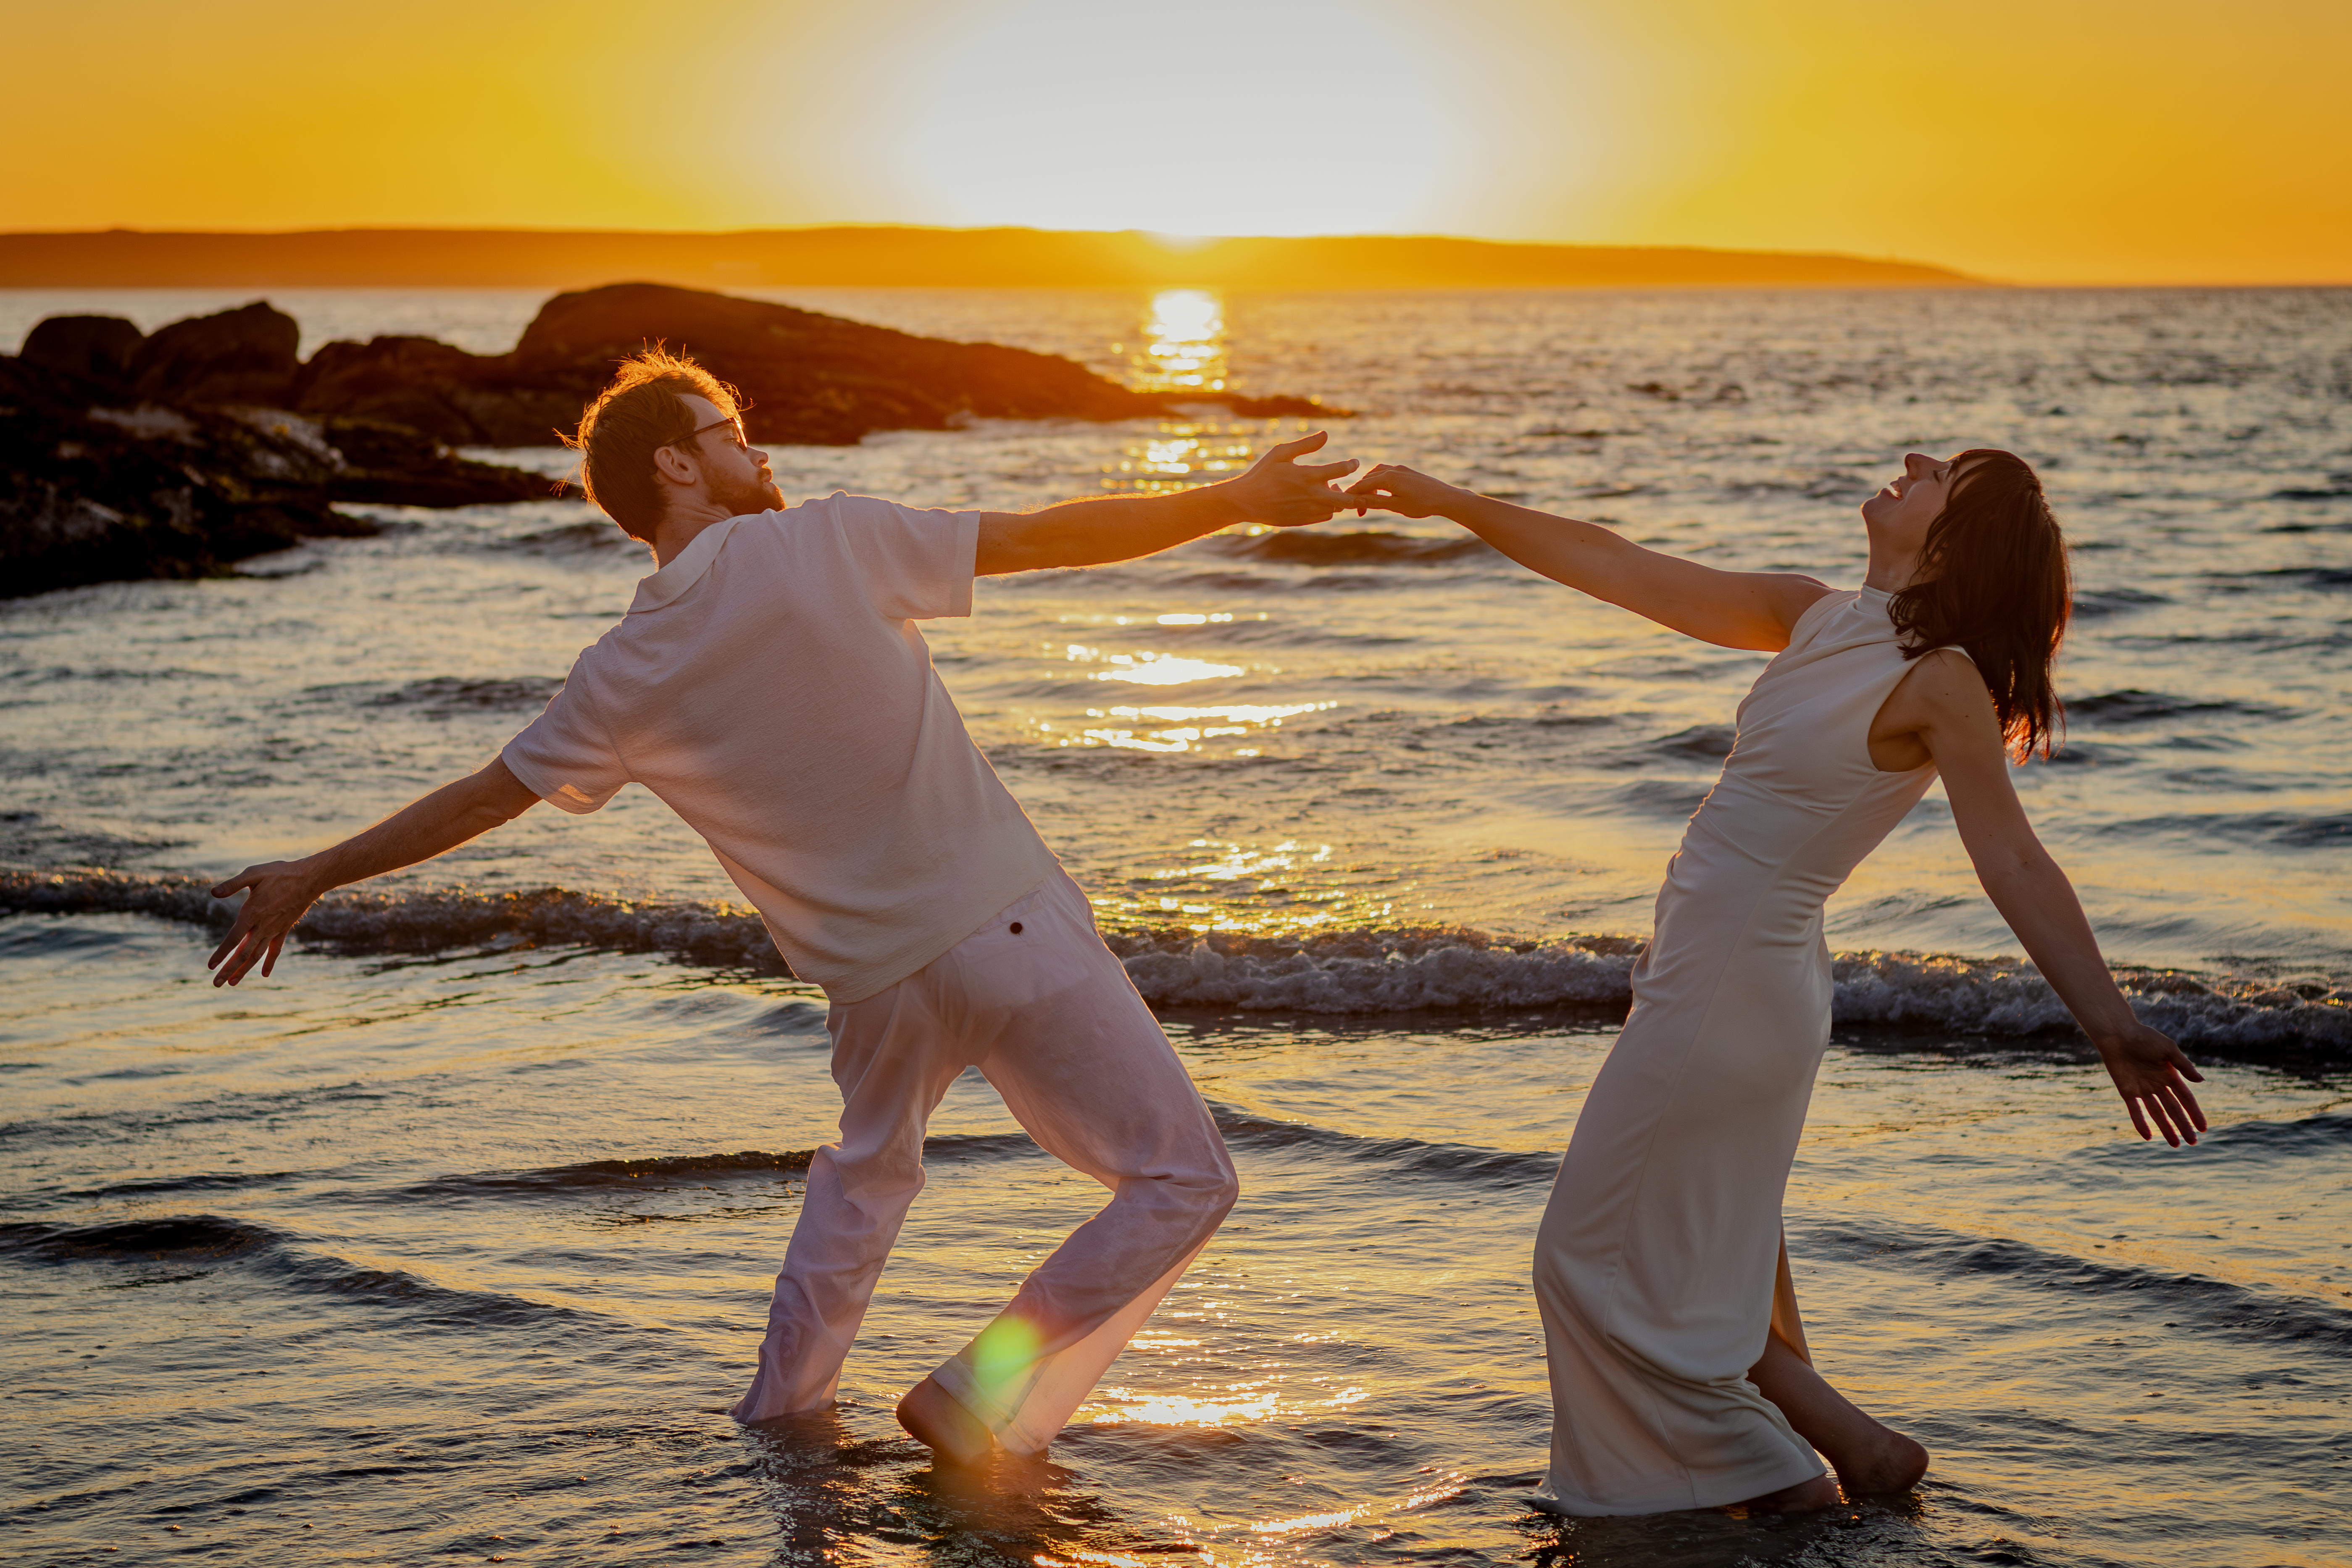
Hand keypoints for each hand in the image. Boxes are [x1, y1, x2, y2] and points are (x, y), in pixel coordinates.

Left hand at [207, 858, 325, 986]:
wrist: (309, 879)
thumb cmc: (279, 873)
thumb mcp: (253, 874)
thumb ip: (232, 884)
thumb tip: (213, 893)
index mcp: (252, 913)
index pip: (233, 939)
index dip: (221, 953)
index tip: (211, 966)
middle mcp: (262, 926)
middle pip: (243, 953)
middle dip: (229, 969)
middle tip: (216, 983)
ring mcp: (274, 930)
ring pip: (257, 955)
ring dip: (244, 970)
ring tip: (232, 983)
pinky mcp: (283, 929)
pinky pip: (275, 950)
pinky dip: (269, 962)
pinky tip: (264, 974)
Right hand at [1217, 431, 1357, 527]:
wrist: (1248, 501)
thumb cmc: (1263, 474)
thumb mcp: (1281, 453)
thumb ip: (1305, 444)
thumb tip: (1325, 434)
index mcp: (1308, 476)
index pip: (1341, 470)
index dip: (1351, 465)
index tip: (1354, 463)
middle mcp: (1313, 496)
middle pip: (1347, 498)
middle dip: (1358, 493)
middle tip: (1361, 486)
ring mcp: (1309, 510)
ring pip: (1337, 508)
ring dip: (1340, 498)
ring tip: (1333, 488)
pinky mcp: (1305, 520)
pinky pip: (1326, 516)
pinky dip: (1329, 508)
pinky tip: (1322, 499)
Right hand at [1342, 463, 1461, 519]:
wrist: (1445, 498)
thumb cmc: (1422, 504)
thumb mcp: (1396, 506)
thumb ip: (1375, 502)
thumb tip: (1356, 501)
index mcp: (1388, 478)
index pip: (1363, 485)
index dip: (1352, 495)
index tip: (1346, 506)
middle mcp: (1393, 470)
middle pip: (1368, 478)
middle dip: (1361, 493)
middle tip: (1360, 510)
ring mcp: (1401, 469)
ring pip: (1377, 474)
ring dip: (1370, 486)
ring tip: (1369, 501)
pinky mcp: (1407, 472)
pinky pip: (1387, 473)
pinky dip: (1380, 482)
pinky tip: (1382, 493)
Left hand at [2092, 1021, 2206, 1145]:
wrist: (2117, 1033)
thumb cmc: (2143, 1037)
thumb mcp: (2168, 1049)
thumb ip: (2184, 1065)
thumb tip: (2201, 1080)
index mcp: (2170, 1075)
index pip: (2186, 1099)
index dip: (2195, 1113)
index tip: (2203, 1128)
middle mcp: (2157, 1085)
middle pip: (2174, 1110)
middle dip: (2184, 1126)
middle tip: (2193, 1142)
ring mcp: (2142, 1089)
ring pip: (2157, 1114)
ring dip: (2167, 1129)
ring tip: (2176, 1144)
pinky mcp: (2126, 1090)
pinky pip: (2135, 1110)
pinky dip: (2141, 1123)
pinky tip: (2148, 1137)